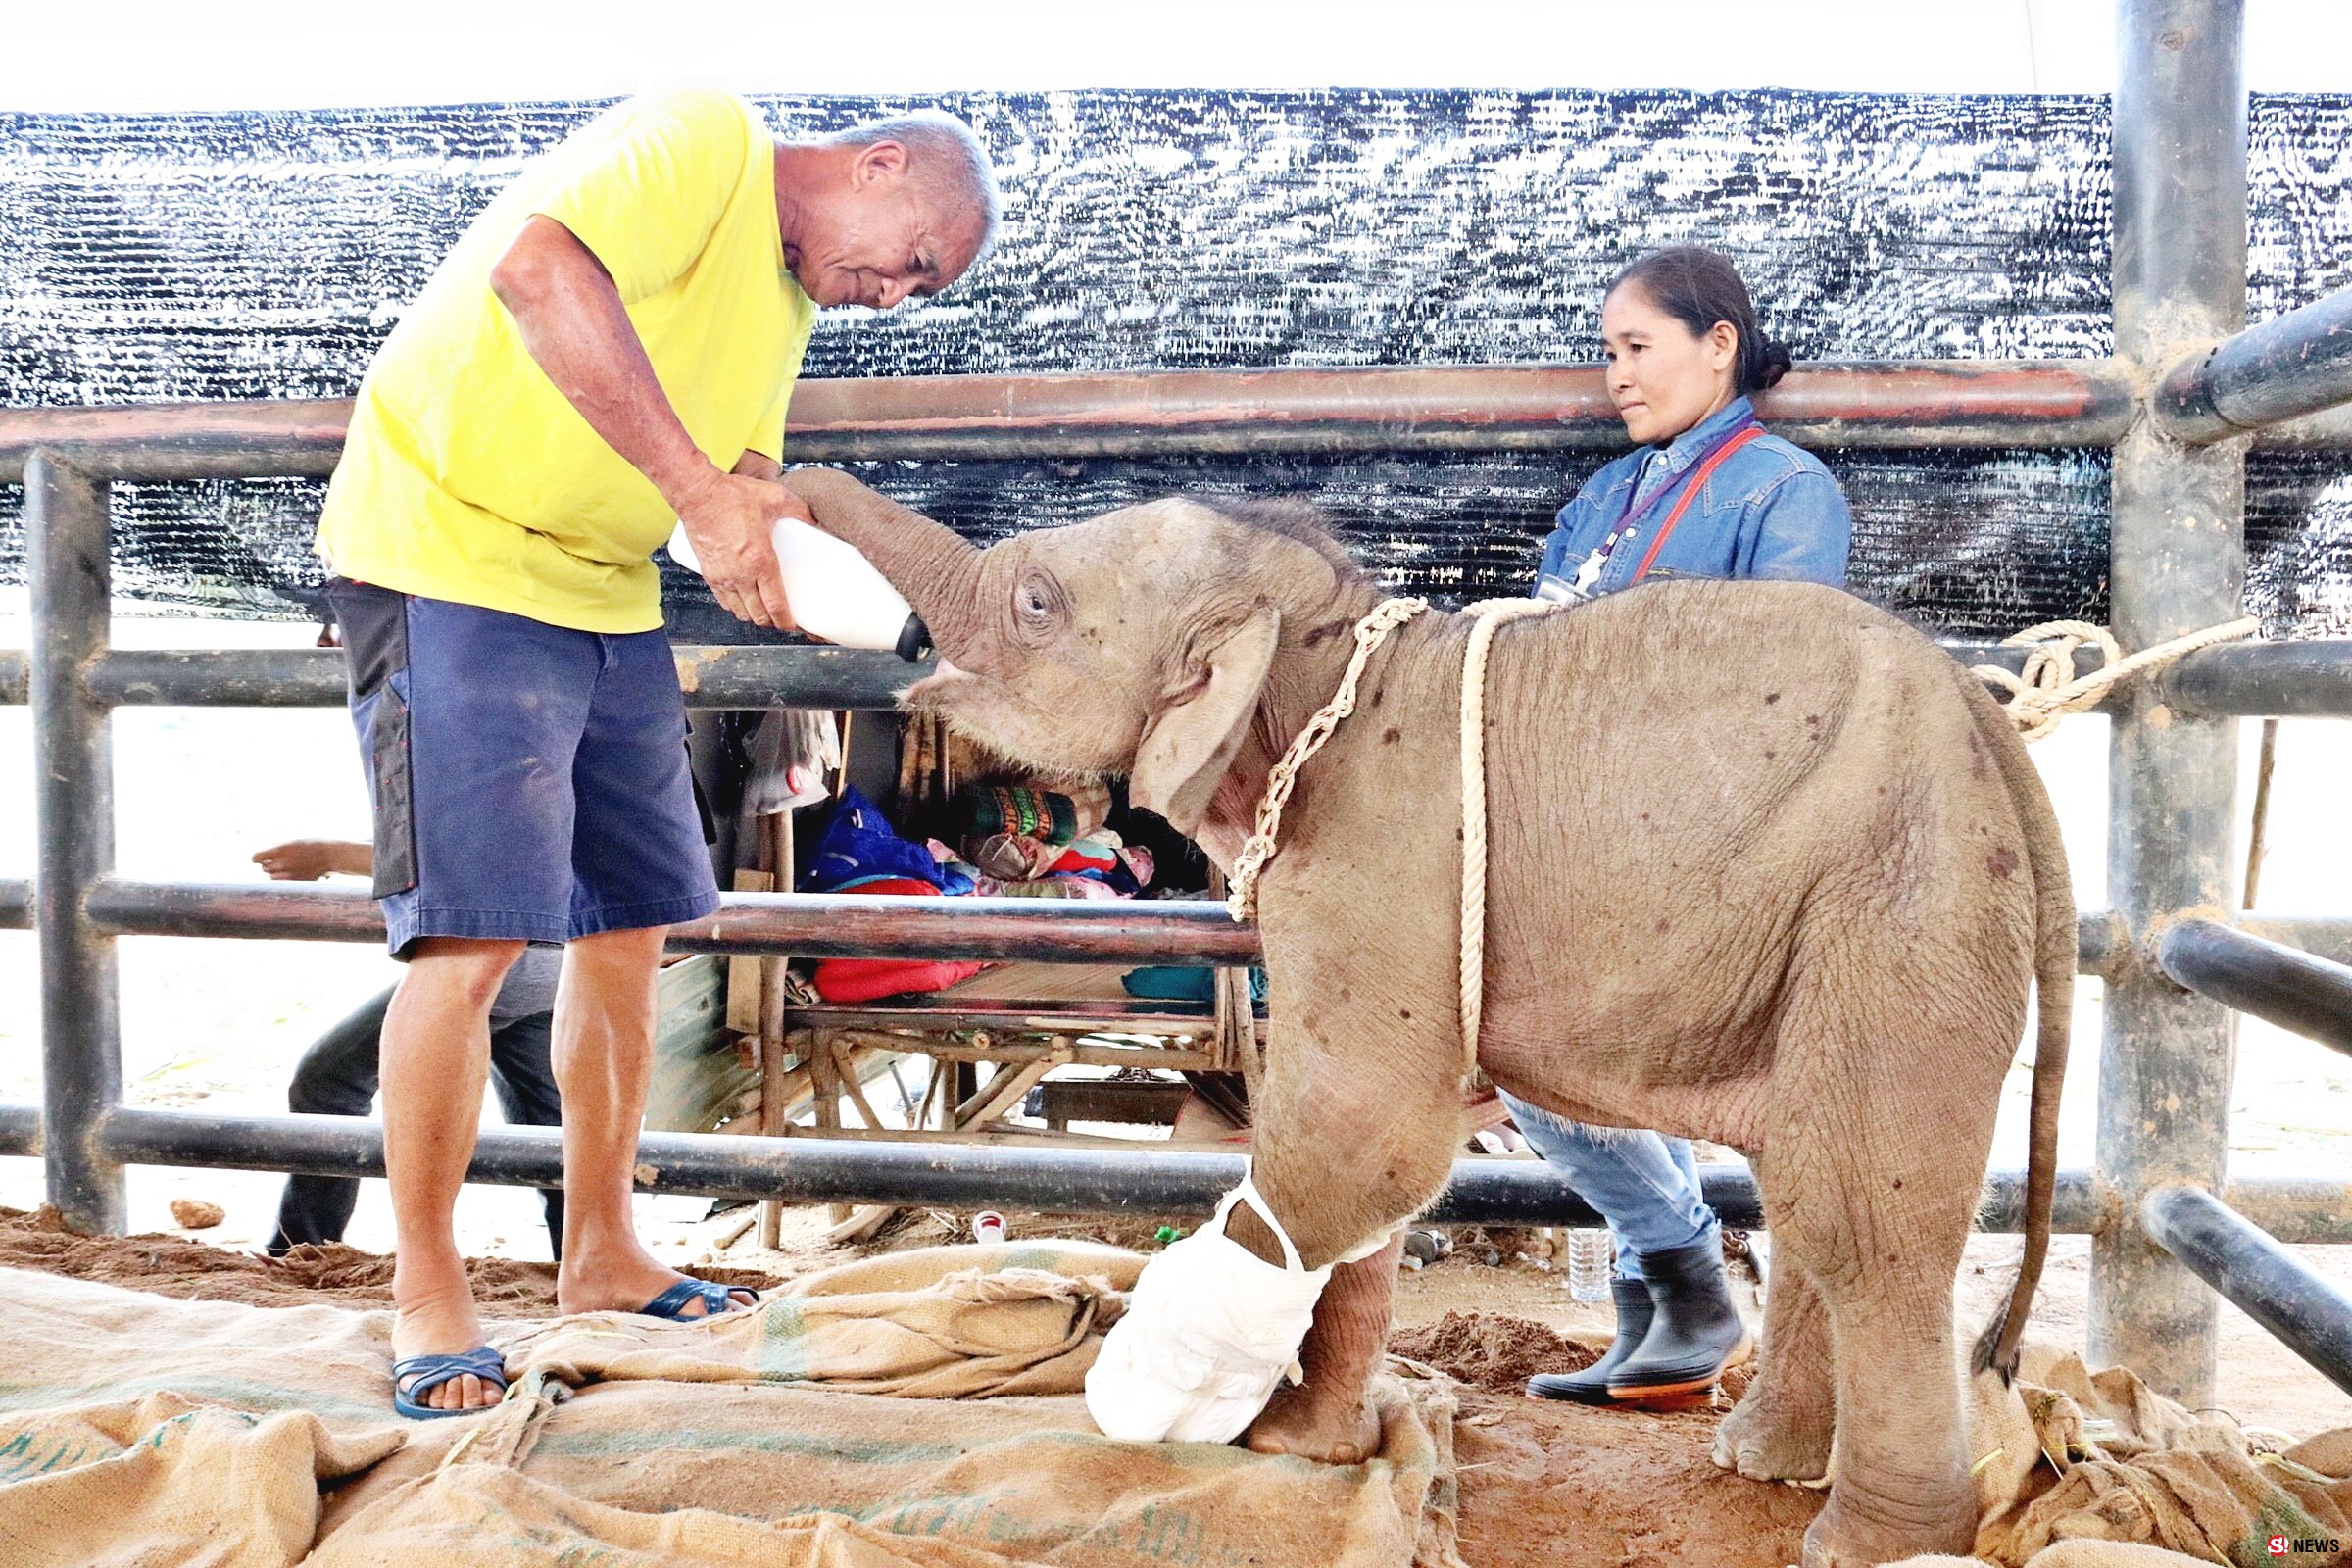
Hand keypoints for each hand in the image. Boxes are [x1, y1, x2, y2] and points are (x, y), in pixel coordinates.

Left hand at [253, 840, 368, 879]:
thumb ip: (277, 849)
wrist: (330, 855)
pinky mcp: (297, 882)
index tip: (258, 859)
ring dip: (277, 874)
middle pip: (264, 868)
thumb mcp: (292, 842)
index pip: (256, 858)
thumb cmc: (311, 846)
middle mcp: (283, 863)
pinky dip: (286, 880)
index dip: (256, 859)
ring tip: (289, 868)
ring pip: (273, 877)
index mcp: (280, 850)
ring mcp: (290, 874)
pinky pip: (283, 884)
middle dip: (269, 865)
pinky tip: (294, 873)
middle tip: (279, 862)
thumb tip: (262, 857)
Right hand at [671, 468, 807, 630]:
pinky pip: (724, 601)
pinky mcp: (708, 573)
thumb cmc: (730, 496)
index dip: (787, 621)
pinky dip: (736, 607)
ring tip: (765, 612)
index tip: (794, 625)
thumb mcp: (775, 498)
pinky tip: (744, 602)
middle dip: (773, 623)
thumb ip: (798, 510)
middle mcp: (740, 575)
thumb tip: (814, 519)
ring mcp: (722, 577)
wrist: (696, 493)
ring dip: (754, 616)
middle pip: (759, 615)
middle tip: (784, 619)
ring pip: (740, 612)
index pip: (776, 605)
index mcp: (760, 561)